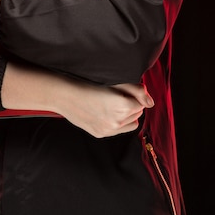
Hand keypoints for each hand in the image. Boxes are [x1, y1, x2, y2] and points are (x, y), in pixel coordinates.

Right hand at [2, 63, 153, 137]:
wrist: (64, 94)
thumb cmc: (88, 82)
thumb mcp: (114, 81)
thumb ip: (136, 90)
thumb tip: (151, 102)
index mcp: (123, 105)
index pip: (142, 101)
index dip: (134, 92)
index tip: (123, 87)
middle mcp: (118, 120)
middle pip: (137, 112)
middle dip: (132, 103)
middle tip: (116, 93)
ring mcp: (109, 129)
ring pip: (130, 122)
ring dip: (127, 113)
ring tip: (112, 102)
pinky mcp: (100, 133)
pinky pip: (119, 129)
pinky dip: (118, 121)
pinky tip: (107, 111)